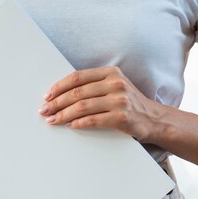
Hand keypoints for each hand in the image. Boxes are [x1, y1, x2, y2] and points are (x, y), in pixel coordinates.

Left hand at [37, 65, 160, 140]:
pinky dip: (78, 123)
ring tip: (52, 120)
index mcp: (110, 72)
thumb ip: (92, 85)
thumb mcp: (113, 86)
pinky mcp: (121, 117)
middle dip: (56, 102)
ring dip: (63, 115)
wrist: (153, 119)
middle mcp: (115, 84)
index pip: (77, 77)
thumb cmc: (127, 103)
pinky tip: (69, 126)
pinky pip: (93, 120)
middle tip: (44, 110)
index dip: (59, 86)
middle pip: (77, 92)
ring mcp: (119, 100)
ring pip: (82, 107)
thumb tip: (61, 95)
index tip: (47, 96)